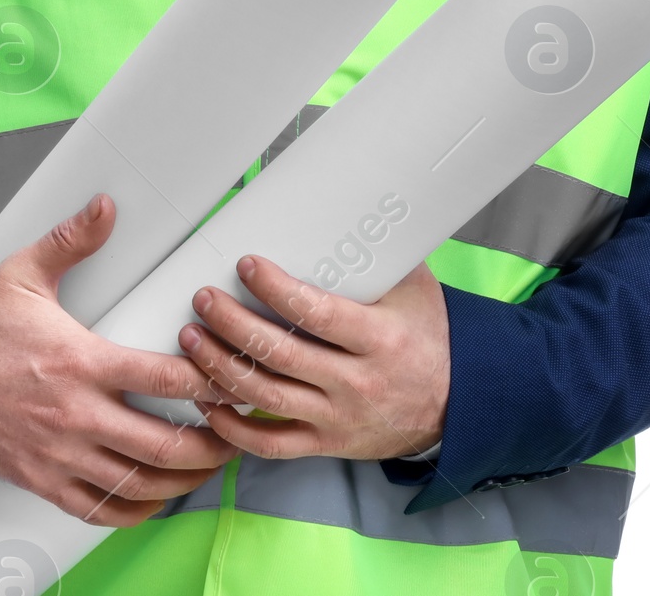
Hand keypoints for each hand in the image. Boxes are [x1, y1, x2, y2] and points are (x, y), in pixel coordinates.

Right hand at [0, 194, 241, 526]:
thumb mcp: (25, 271)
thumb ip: (73, 239)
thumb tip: (104, 206)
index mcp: (78, 361)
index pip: (161, 378)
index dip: (207, 382)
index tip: (232, 378)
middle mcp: (72, 414)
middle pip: (161, 444)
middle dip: (209, 443)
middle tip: (237, 432)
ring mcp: (56, 453)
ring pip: (135, 483)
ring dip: (181, 480)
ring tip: (209, 466)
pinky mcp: (39, 478)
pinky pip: (96, 509)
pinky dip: (133, 510)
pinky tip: (154, 498)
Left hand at [178, 254, 449, 461]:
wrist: (457, 404)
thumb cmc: (428, 335)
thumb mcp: (414, 288)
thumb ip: (375, 256)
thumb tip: (337, 205)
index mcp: (379, 340)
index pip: (317, 313)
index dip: (276, 289)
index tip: (246, 264)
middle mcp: (356, 384)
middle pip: (280, 356)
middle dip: (233, 324)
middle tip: (204, 298)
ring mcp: (338, 419)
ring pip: (266, 399)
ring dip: (221, 368)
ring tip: (192, 337)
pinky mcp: (326, 445)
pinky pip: (270, 445)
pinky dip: (233, 427)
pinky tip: (207, 401)